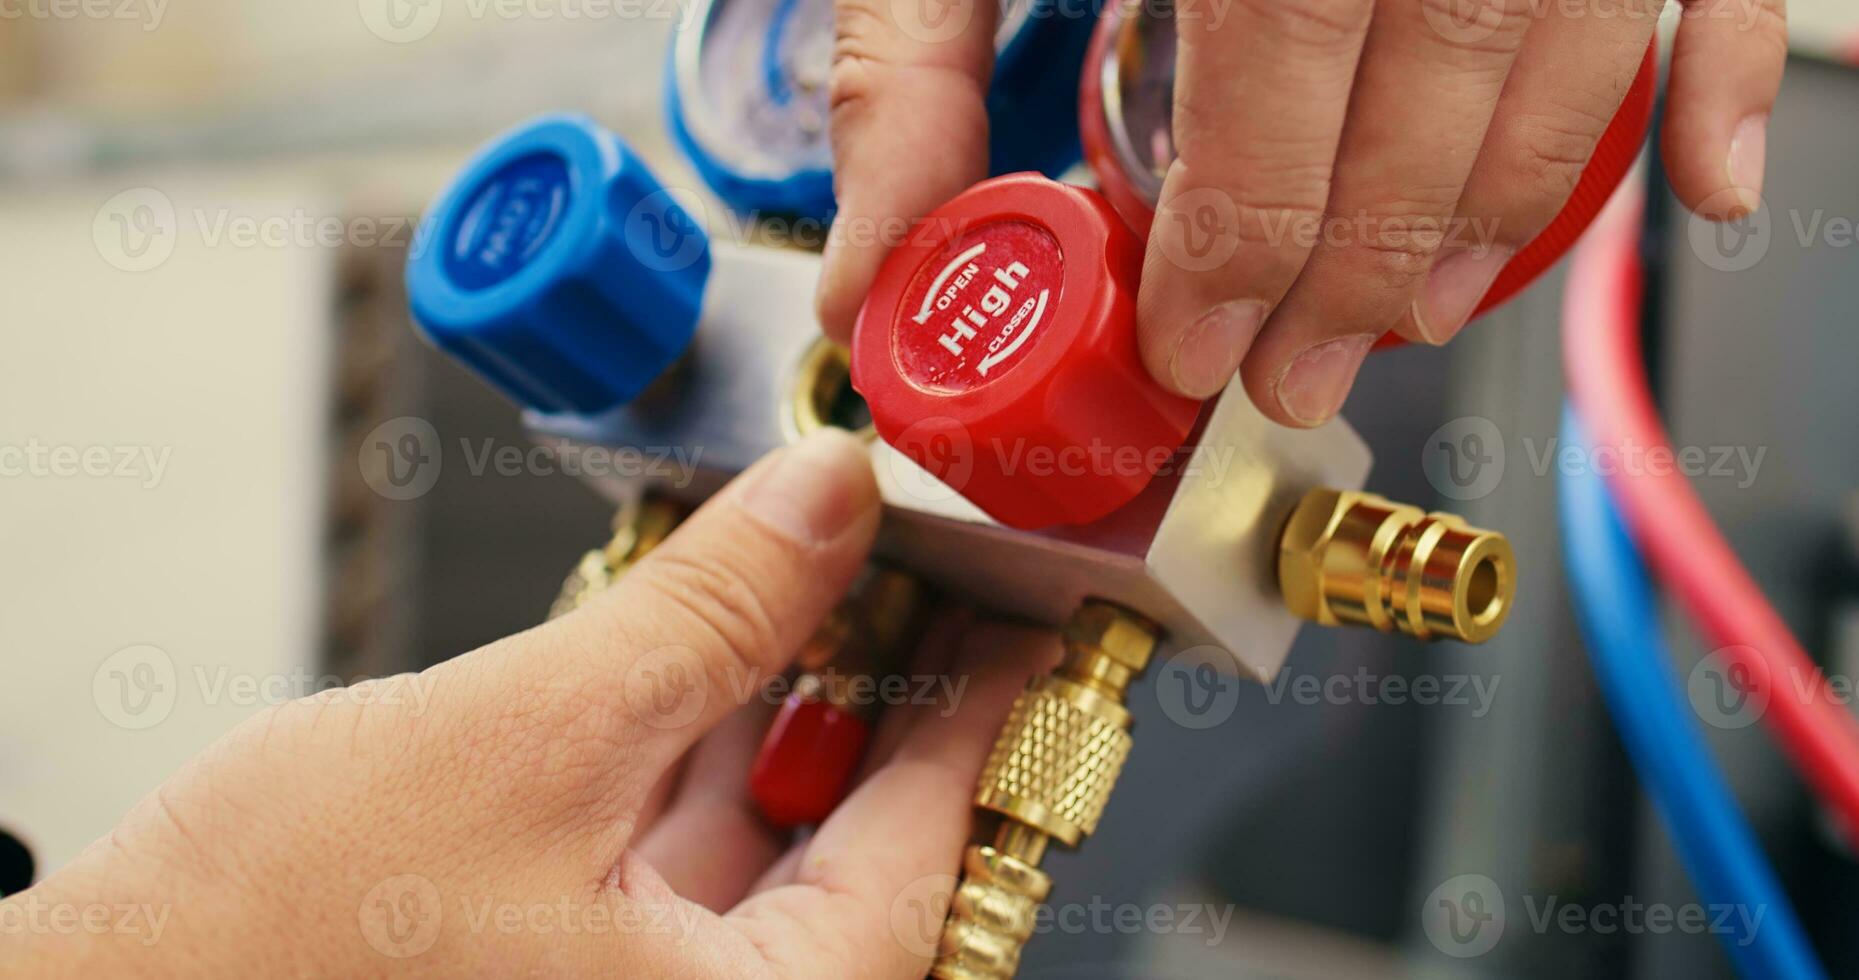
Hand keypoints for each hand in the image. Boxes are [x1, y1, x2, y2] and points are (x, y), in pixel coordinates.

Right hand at [2, 430, 1058, 977]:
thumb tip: (827, 502)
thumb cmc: (271, 950)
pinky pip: (675, 850)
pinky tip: (709, 646)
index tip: (1025, 614)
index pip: (925, 857)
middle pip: (858, 850)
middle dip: (885, 695)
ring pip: (765, 844)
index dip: (981, 709)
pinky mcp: (561, 963)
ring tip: (830, 580)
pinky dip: (697, 744)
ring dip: (790, 706)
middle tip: (928, 573)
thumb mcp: (534, 739)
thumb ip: (707, 617)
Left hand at [815, 0, 1784, 425]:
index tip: (1197, 345)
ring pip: (1572, 45)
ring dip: (1504, 211)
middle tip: (1297, 373)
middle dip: (1360, 265)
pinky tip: (1706, 197)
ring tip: (1417, 315)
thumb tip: (883, 270)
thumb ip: (908, 60)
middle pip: (1434, 81)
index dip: (1245, 239)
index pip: (1276, 66)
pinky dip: (1729, 84)